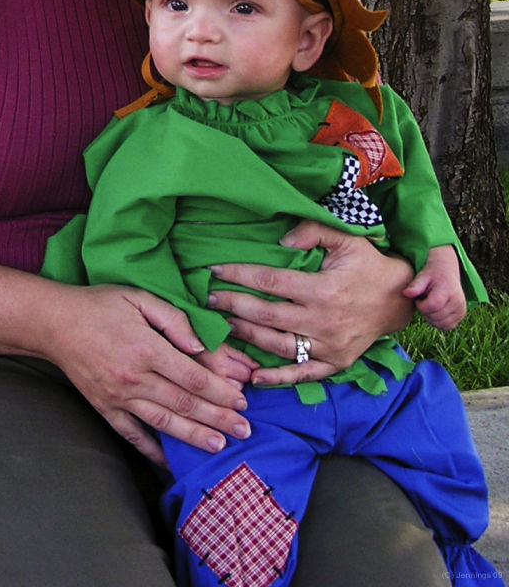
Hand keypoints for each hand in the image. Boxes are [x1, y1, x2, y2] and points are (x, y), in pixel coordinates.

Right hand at [44, 283, 249, 464]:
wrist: (54, 323)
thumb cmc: (100, 305)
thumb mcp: (139, 298)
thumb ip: (173, 320)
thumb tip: (200, 346)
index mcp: (146, 349)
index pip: (193, 377)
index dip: (221, 391)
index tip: (242, 400)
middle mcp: (134, 378)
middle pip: (185, 403)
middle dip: (219, 418)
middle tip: (244, 430)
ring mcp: (118, 397)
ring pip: (164, 422)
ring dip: (194, 436)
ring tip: (220, 445)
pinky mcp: (105, 408)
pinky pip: (131, 434)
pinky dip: (152, 449)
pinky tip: (170, 460)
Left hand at [206, 220, 414, 388]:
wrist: (400, 299)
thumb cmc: (368, 265)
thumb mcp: (346, 238)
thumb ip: (313, 231)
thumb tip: (281, 242)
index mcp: (323, 289)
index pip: (270, 282)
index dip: (240, 275)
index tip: (215, 271)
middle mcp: (324, 321)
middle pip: (267, 315)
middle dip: (234, 306)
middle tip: (208, 300)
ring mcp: (329, 346)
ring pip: (278, 345)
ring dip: (246, 337)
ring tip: (223, 325)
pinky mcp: (335, 363)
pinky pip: (302, 373)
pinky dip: (278, 378)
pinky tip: (254, 377)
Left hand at [403, 245, 466, 329]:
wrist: (447, 272)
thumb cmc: (432, 274)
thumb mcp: (422, 276)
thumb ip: (415, 286)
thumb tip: (405, 293)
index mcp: (448, 290)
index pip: (432, 306)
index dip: (421, 305)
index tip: (418, 299)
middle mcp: (458, 301)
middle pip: (436, 317)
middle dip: (425, 312)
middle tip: (423, 301)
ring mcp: (461, 309)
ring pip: (441, 324)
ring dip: (431, 318)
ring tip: (429, 306)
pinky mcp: (462, 315)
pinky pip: (447, 326)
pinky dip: (439, 322)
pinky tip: (435, 312)